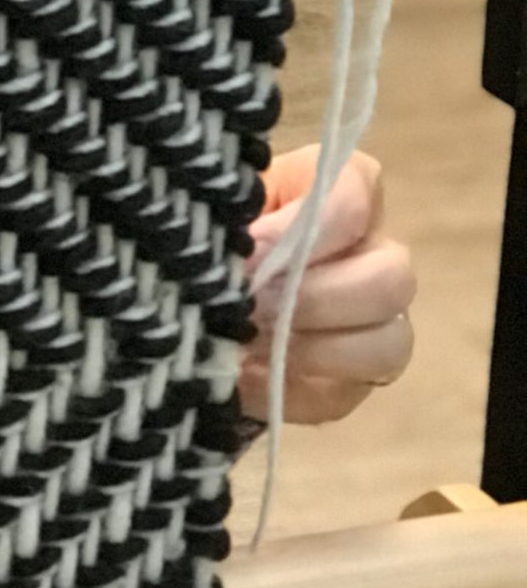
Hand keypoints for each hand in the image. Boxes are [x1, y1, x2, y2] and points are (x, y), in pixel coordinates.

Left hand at [238, 146, 415, 426]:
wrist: (198, 287)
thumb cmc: (214, 229)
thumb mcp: (221, 207)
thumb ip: (236, 219)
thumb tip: (242, 257)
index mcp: (344, 192)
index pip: (355, 198)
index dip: (300, 231)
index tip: (247, 253)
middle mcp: (377, 255)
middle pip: (389, 279)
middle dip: (312, 297)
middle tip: (249, 305)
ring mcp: (378, 325)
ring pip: (388, 344)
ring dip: (308, 348)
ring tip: (246, 342)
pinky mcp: (352, 382)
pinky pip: (339, 395)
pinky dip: (284, 388)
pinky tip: (240, 374)